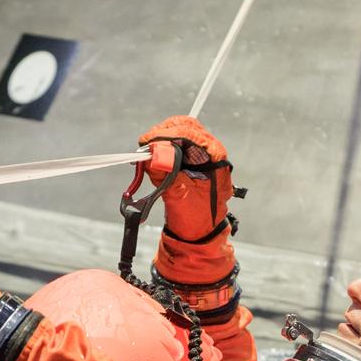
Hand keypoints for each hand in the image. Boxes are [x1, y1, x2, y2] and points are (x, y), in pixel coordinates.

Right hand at [138, 115, 235, 240]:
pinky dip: (162, 148)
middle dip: (163, 133)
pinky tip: (152, 158)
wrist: (199, 234)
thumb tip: (151, 154)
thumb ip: (166, 174)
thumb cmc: (195, 218)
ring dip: (162, 139)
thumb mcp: (178, 196)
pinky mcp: (192, 159)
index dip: (165, 134)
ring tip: (147, 154)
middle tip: (145, 146)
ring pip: (180, 132)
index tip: (146, 142)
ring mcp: (202, 154)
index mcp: (215, 158)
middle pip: (186, 126)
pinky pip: (177, 144)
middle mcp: (211, 152)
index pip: (190, 132)